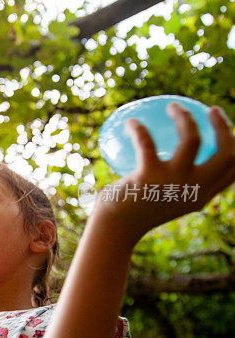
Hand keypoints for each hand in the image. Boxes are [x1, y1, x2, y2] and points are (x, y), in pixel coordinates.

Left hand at [96, 103, 234, 244]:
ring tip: (172, 106)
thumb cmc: (136, 212)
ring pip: (193, 138)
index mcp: (202, 196)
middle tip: (211, 109)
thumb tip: (177, 153)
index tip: (227, 127)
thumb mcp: (164, 199)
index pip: (233, 171)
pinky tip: (130, 121)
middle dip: (224, 127)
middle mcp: (195, 190)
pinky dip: (137, 128)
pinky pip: (146, 141)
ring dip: (184, 116)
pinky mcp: (149, 176)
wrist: (114, 230)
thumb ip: (177, 182)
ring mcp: (174, 182)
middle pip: (227, 154)